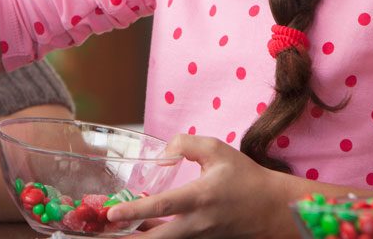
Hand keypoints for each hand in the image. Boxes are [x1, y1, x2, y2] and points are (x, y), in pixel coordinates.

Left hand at [105, 134, 298, 237]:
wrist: (274, 209)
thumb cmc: (246, 177)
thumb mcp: (217, 149)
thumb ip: (185, 144)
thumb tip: (160, 156)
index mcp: (200, 197)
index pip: (161, 206)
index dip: (134, 211)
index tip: (111, 213)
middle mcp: (197, 223)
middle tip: (98, 235)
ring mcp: (200, 236)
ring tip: (107, 234)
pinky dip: (152, 237)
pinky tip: (135, 231)